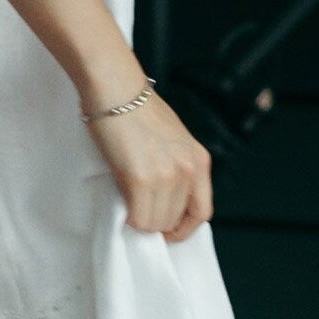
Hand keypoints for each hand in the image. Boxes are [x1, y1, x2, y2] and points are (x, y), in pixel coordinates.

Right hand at [86, 88, 212, 241]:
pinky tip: (122, 204)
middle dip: (156, 222)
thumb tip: (163, 198)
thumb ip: (176, 167)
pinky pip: (138, 217)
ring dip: (140, 219)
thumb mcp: (172, 140)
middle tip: (138, 210)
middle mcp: (188, 171)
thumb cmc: (137, 109)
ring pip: (155, 223)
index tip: (168, 229)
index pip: (202, 212)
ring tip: (128, 202)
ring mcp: (166, 177)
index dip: (184, 228)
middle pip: (175, 220)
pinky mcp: (141, 179)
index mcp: (200, 161)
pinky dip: (128, 218)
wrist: (116, 89)